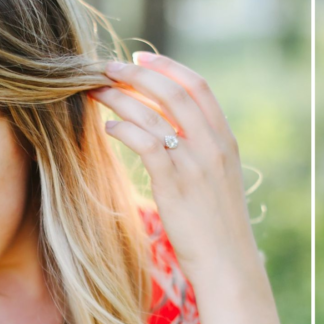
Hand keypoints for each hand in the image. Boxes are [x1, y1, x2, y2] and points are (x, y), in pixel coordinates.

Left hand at [88, 52, 262, 288]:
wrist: (227, 265)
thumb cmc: (216, 228)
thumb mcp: (218, 182)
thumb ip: (201, 154)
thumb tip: (171, 135)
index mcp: (225, 140)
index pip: (198, 86)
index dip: (167, 67)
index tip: (141, 58)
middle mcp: (213, 145)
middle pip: (172, 92)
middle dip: (136, 74)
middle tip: (107, 67)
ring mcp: (195, 163)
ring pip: (154, 113)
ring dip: (120, 98)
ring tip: (95, 93)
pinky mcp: (175, 184)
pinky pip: (145, 143)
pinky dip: (123, 129)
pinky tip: (107, 129)